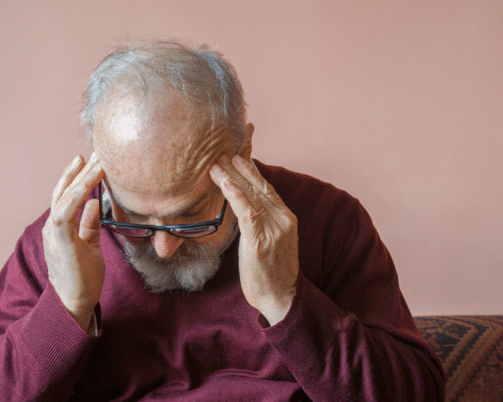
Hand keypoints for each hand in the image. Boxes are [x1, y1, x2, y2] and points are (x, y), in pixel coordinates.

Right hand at [42, 153, 104, 329]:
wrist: (74, 302)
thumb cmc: (83, 276)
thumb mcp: (89, 244)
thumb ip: (89, 224)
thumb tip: (95, 203)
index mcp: (60, 226)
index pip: (68, 195)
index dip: (78, 177)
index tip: (91, 160)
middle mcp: (54, 226)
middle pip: (64, 191)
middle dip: (80, 171)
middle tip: (95, 151)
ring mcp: (54, 233)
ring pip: (65, 198)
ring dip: (81, 178)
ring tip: (96, 162)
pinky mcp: (61, 242)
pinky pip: (66, 214)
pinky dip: (76, 197)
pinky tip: (88, 185)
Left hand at [209, 155, 298, 325]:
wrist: (282, 298)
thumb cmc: (272, 275)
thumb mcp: (271, 244)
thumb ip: (262, 225)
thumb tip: (245, 213)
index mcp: (287, 218)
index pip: (267, 189)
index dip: (252, 172)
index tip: (238, 158)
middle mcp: (283, 219)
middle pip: (258, 187)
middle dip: (239, 168)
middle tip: (222, 152)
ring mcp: (273, 228)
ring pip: (251, 195)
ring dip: (231, 176)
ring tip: (215, 163)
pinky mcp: (260, 240)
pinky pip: (246, 210)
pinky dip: (234, 193)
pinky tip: (224, 181)